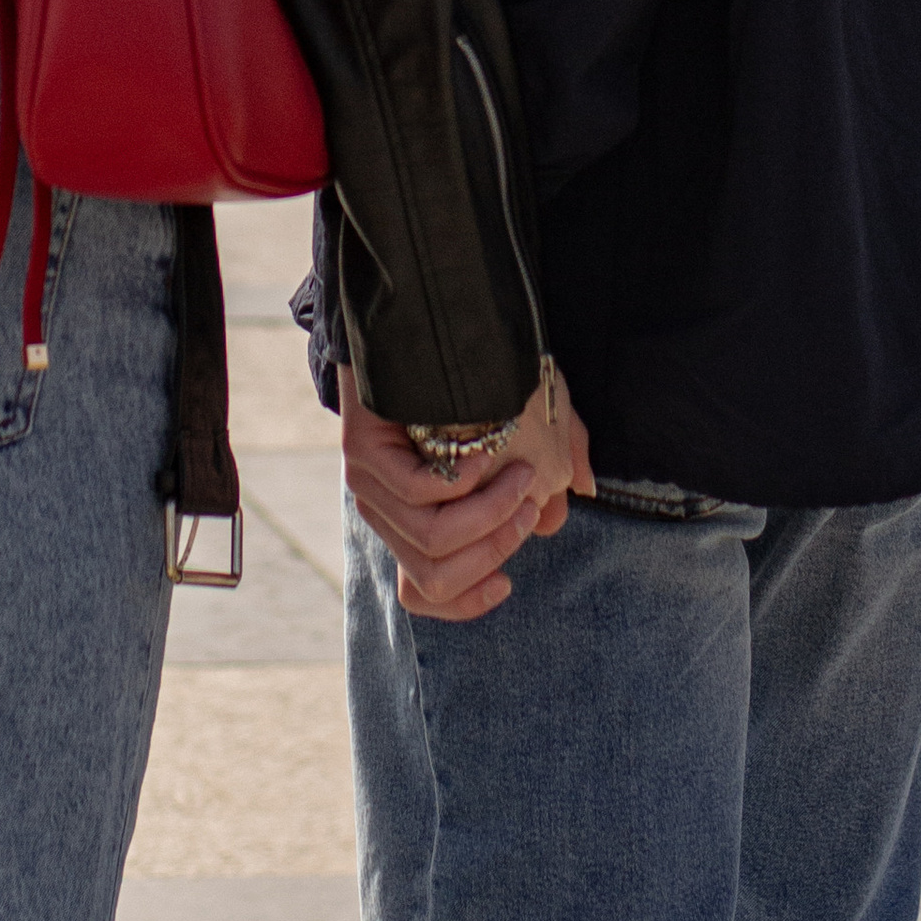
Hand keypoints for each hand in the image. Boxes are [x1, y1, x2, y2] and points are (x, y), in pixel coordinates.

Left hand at [341, 365, 595, 623]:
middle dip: (496, 549)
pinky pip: (419, 492)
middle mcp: (385, 513)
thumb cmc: (477, 377)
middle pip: (435, 575)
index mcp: (412, 522)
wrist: (419, 318)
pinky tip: (486, 454)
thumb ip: (545, 467)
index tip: (508, 584)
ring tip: (524, 477)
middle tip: (533, 507)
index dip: (465, 603)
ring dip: (491, 513)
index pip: (423, 594)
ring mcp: (369, 484)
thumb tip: (559, 513)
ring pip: (433, 537)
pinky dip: (462, 482)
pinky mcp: (361, 454)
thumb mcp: (521, 427)